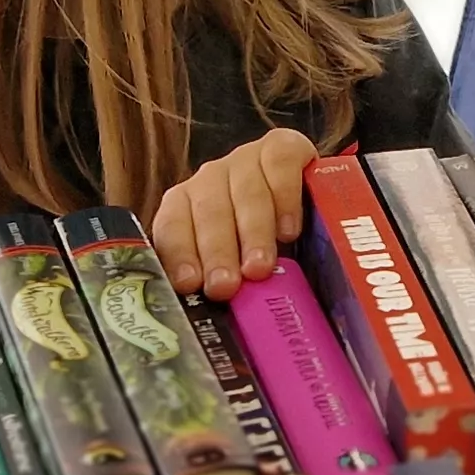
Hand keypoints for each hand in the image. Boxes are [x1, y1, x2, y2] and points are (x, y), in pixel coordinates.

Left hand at [152, 128, 317, 299]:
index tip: (190, 284)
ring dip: (251, 231)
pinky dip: (285, 195)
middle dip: (216, 250)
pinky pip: (280, 163)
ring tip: (259, 268)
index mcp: (186, 206)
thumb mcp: (235, 262)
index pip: (172, 224)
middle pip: (208, 209)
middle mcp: (210, 179)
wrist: (303, 192)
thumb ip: (220, 280)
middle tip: (226, 286)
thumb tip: (211, 328)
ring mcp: (245, 159)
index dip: (179, 253)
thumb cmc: (259, 241)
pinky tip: (290, 229)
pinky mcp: (283, 146)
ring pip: (244, 189)